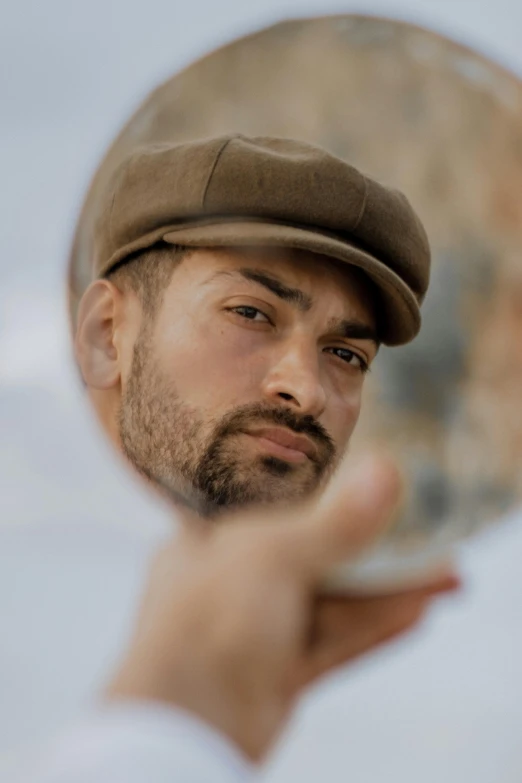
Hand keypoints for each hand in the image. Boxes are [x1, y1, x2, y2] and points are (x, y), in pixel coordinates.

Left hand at [106, 454, 459, 761]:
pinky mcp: (277, 674)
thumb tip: (384, 473)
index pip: (277, 512)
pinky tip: (416, 611)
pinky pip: (333, 643)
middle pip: (314, 560)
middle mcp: (230, 583)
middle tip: (424, 537)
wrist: (187, 722)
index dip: (331, 502)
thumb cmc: (210, 621)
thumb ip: (334, 524)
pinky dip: (373, 627)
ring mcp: (253, 632)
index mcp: (209, 542)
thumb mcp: (274, 557)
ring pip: (330, 604)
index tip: (377, 494)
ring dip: (385, 591)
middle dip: (372, 550)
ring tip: (441, 576)